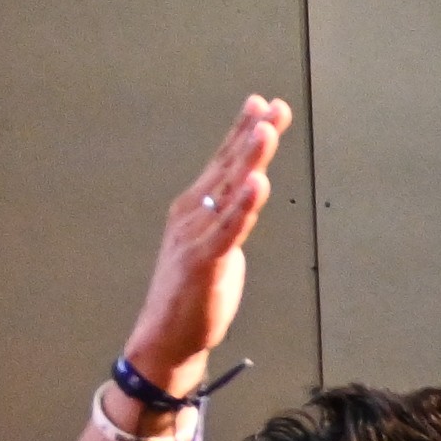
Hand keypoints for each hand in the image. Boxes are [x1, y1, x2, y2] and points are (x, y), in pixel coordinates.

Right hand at [128, 98, 287, 389]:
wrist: (167, 336)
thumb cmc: (194, 293)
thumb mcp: (219, 246)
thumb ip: (231, 220)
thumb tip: (247, 198)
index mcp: (197, 207)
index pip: (225, 162)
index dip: (244, 131)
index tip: (264, 104)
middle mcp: (193, 213)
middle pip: (229, 165)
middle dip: (253, 133)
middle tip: (273, 106)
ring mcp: (196, 234)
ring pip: (229, 190)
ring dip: (250, 158)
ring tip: (266, 130)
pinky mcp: (205, 260)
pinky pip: (230, 228)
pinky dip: (245, 204)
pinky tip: (259, 183)